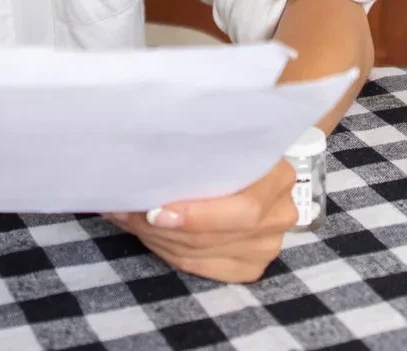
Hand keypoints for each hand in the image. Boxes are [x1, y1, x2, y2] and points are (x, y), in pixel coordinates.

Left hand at [103, 160, 297, 283]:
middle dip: (164, 227)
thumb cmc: (224, 148)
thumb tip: (138, 163)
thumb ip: (194, 151)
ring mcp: (268, 244)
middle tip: (126, 212)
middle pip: (218, 235)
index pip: (243, 208)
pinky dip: (169, 251)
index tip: (153, 211)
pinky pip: (202, 268)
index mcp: (279, 175)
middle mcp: (280, 213)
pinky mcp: (251, 265)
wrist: (243, 166)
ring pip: (202, 253)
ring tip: (128, 217)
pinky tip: (150, 233)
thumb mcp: (218, 139)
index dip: (197, 216)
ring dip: (159, 238)